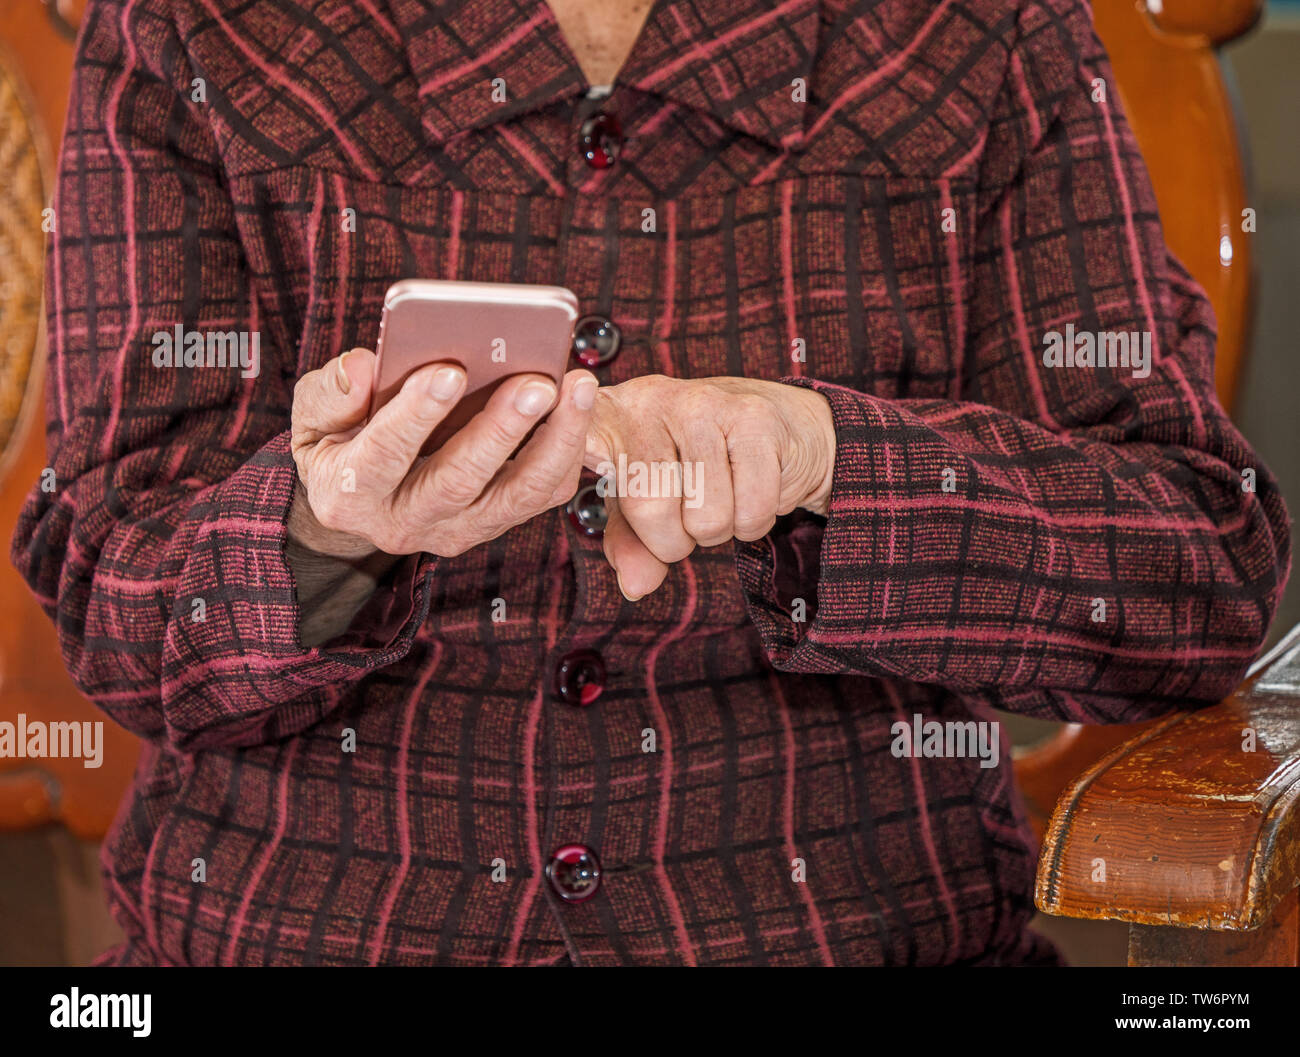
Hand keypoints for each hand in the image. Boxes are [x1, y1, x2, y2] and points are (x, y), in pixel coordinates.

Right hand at [289, 348, 596, 558]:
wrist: (364, 496)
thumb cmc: (340, 441)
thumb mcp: (313, 418)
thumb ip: (330, 392)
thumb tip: (364, 366)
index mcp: (348, 494)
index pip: (381, 456)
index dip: (415, 415)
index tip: (449, 370)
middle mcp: (404, 524)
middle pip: (458, 481)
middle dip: (499, 430)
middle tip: (535, 383)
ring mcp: (456, 530)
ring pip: (515, 495)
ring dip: (553, 441)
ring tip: (575, 387)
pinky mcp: (497, 523)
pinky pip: (542, 494)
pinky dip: (568, 451)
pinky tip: (581, 406)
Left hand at [584, 375, 834, 599]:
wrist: (781, 429)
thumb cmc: (698, 467)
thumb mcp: (648, 502)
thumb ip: (630, 544)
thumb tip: (633, 586)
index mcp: (610, 418)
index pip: (576, 437)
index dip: (565, 444)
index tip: (560, 433)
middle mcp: (650, 401)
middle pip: (651, 509)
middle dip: (675, 541)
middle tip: (687, 517)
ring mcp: (703, 403)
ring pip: (705, 517)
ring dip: (719, 531)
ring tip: (721, 497)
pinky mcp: (754, 418)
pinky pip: (750, 510)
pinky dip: (753, 523)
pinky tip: (751, 490)